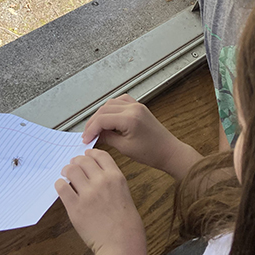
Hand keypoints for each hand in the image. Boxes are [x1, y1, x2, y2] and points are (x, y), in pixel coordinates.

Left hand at [55, 149, 145, 254]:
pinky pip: (62, 188)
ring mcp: (87, 194)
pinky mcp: (75, 207)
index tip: (86, 155)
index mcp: (116, 177)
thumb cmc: (127, 225)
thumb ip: (111, 182)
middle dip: (76, 161)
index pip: (100, 155)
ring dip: (67, 170)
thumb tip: (94, 175)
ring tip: (65, 174)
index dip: (90, 153)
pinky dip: (60, 185)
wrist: (122, 245)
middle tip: (73, 165)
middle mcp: (101, 181)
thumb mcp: (124, 194)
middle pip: (83, 160)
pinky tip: (62, 187)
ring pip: (71, 170)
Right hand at [81, 94, 202, 180]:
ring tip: (96, 128)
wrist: (169, 151)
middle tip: (88, 134)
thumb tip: (95, 135)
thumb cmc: (152, 152)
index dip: (91, 129)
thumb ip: (107, 138)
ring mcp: (136, 105)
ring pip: (110, 104)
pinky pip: (120, 101)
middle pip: (104, 110)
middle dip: (93, 122)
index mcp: (130, 118)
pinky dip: (111, 108)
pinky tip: (107, 117)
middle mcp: (133, 108)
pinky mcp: (139, 107)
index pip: (102, 119)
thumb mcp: (125, 148)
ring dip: (101, 114)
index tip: (86, 138)